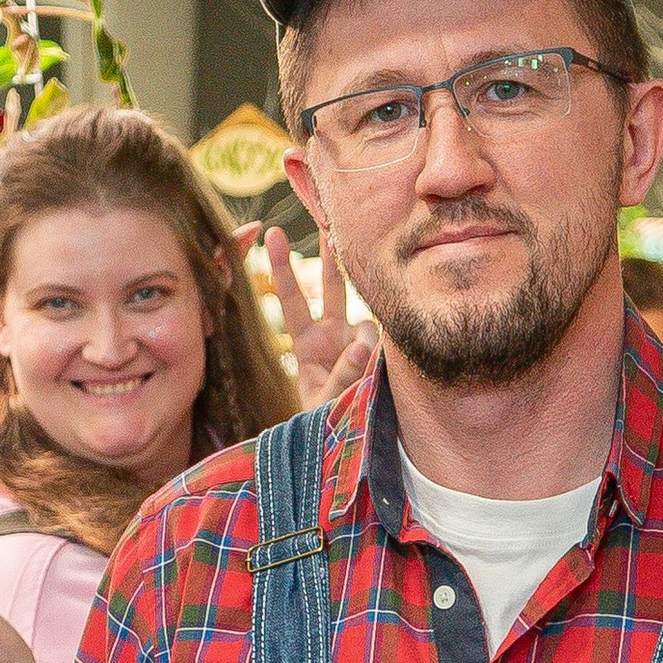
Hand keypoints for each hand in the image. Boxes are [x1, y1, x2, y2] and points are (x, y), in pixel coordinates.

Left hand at [233, 221, 375, 414]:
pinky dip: (384, 357)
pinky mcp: (381, 351)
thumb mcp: (325, 403)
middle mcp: (332, 334)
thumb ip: (342, 374)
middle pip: (332, 287)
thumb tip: (362, 344)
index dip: (284, 267)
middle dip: (330, 257)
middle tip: (327, 222)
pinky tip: (381, 373)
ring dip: (366, 350)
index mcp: (307, 343)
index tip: (274, 233)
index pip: (293, 299)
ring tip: (362, 381)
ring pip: (367, 327)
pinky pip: (388, 343)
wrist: (351, 440)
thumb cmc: (328, 421)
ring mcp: (358, 341)